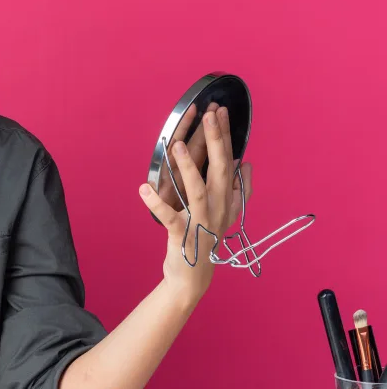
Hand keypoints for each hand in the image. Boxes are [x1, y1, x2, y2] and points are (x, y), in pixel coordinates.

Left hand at [139, 106, 253, 296]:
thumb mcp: (227, 214)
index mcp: (226, 199)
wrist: (194, 277)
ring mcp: (201, 222)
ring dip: (189, 169)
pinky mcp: (182, 237)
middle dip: (216, 141)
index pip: (229, 161)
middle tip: (211, 115)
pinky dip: (156, 204)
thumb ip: (241, 189)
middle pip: (220, 170)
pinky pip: (170, 219)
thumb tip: (246, 163)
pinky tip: (143, 189)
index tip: (221, 111)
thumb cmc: (207, 240)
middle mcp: (218, 208)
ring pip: (197, 191)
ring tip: (178, 147)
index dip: (226, 136)